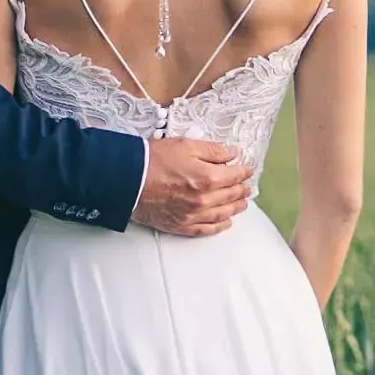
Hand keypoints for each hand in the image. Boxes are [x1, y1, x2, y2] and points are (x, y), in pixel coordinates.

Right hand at [132, 138, 252, 236]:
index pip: (235, 176)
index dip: (244, 171)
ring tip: (242, 203)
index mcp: (207, 177)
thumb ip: (213, 150)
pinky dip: (219, 226)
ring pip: (223, 214)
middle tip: (247, 186)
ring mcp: (193, 215)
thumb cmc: (153, 160)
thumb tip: (233, 153)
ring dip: (235, 208)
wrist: (127, 180)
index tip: (247, 169)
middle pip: (231, 195)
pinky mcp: (181, 225)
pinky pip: (206, 229)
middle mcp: (204, 199)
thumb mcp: (186, 145)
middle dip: (242, 189)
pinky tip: (226, 222)